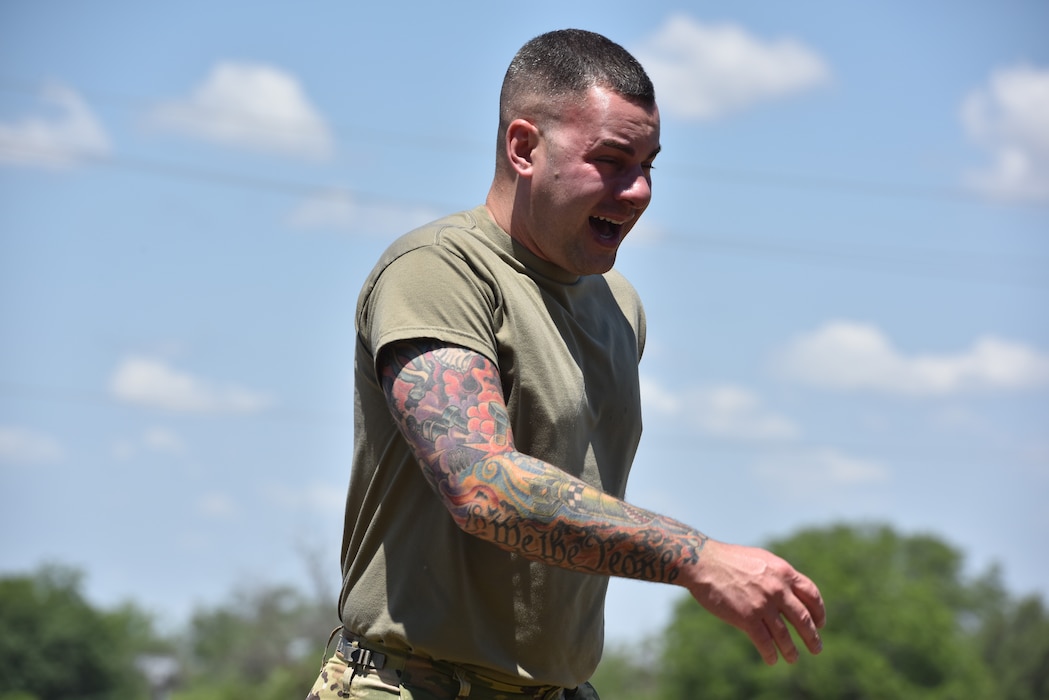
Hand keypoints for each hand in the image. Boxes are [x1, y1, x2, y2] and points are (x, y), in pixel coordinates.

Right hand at [684, 540, 825, 664]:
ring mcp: (763, 604)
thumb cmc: (728, 559)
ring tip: (794, 658)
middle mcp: (777, 589)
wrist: (703, 562)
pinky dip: (770, 653)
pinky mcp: (747, 618)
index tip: (820, 623)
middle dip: (812, 636)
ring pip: (785, 635)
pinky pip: (764, 642)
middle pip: (803, 618)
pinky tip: (772, 659)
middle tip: (816, 648)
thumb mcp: (760, 560)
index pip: (811, 594)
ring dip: (791, 650)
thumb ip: (776, 575)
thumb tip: (788, 590)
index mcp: (783, 572)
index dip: (818, 611)